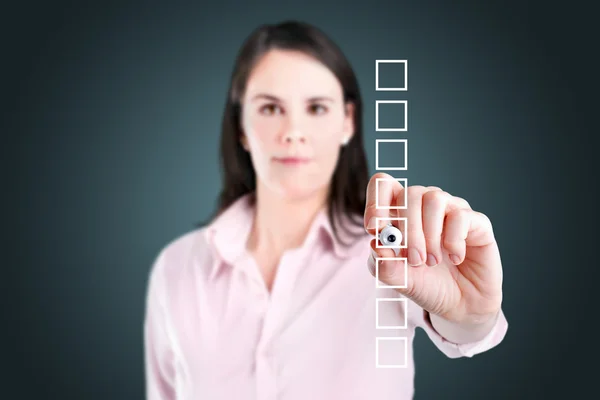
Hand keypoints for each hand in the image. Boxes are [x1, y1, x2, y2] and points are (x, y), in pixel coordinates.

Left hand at [364, 173, 502, 325]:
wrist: (460, 306)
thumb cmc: (427, 285)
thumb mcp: (399, 279)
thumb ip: (383, 264)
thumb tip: (375, 243)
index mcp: (401, 213)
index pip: (383, 185)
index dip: (376, 200)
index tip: (374, 227)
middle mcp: (425, 206)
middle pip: (409, 193)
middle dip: (408, 229)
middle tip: (414, 259)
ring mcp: (451, 210)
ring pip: (434, 198)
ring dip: (430, 234)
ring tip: (432, 261)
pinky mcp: (476, 221)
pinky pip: (460, 216)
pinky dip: (453, 241)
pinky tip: (455, 258)